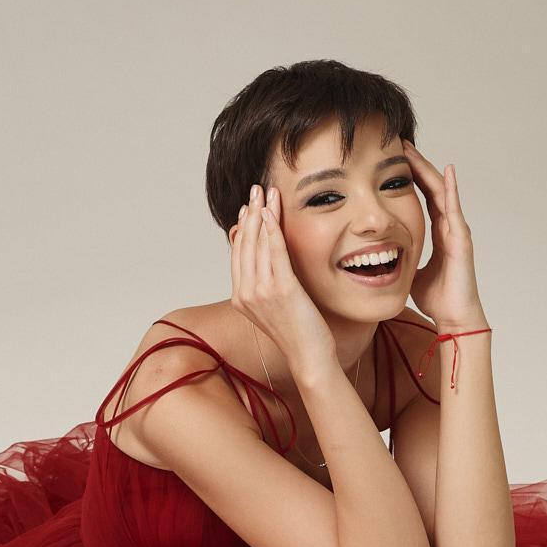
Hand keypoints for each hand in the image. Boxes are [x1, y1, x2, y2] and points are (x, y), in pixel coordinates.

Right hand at [228, 184, 337, 375]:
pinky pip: (274, 253)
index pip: (238, 254)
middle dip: (250, 213)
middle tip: (256, 190)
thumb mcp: (276, 305)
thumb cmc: (298, 331)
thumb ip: (266, 282)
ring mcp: (261, 292)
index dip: (243, 227)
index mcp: (240, 298)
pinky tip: (271, 213)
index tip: (248, 207)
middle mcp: (245, 294)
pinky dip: (271, 230)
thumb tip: (265, 257)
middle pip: (244, 244)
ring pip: (257, 244)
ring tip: (266, 193)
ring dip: (261, 214)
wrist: (309, 357)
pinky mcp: (282, 290)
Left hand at [399, 143, 485, 329]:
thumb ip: (401, 259)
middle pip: (431, 187)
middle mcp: (448, 226)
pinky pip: (454, 209)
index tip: (393, 159)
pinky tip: (446, 171)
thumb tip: (382, 256)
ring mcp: (456, 230)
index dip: (409, 177)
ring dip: (427, 169)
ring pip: (441, 192)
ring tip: (412, 149)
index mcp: (437, 232)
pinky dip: (451, 189)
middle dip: (416, 165)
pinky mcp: (461, 239)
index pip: (422, 196)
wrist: (454, 317)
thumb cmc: (437, 297)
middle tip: (399, 143)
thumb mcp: (410, 272)